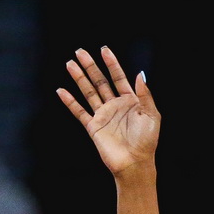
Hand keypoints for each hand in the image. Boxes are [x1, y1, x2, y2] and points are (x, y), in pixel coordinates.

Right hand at [58, 47, 159, 178]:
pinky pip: (79, 112)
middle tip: (80, 51)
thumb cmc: (146, 142)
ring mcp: (103, 115)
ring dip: (79, 78)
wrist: (135, 164)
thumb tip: (140, 73)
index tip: (104, 50)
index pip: (118, 77)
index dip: (111, 63)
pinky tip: (61, 91)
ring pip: (89, 92)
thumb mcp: (152, 116)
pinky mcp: (94, 127)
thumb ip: (145, 95)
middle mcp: (115, 105)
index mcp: (130, 101)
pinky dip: (70, 102)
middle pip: (100, 81)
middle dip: (90, 66)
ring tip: (70, 64)